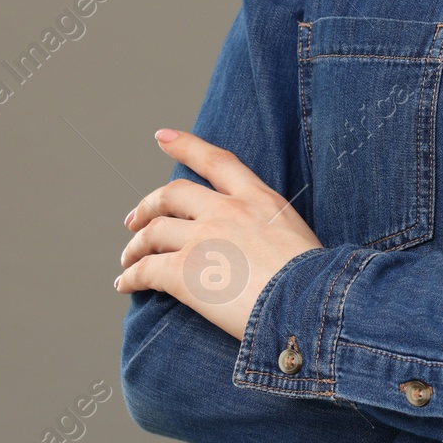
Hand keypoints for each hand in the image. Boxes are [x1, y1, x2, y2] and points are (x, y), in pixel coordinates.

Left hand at [114, 129, 322, 339]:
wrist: (311, 305)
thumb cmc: (316, 282)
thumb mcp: (297, 237)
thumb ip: (271, 229)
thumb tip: (264, 247)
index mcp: (258, 199)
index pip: (216, 161)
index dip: (186, 145)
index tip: (162, 137)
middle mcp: (227, 211)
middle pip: (172, 195)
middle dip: (148, 205)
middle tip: (134, 220)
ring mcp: (203, 239)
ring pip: (153, 232)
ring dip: (135, 245)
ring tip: (128, 258)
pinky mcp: (185, 272)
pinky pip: (146, 270)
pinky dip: (131, 276)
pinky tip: (125, 285)